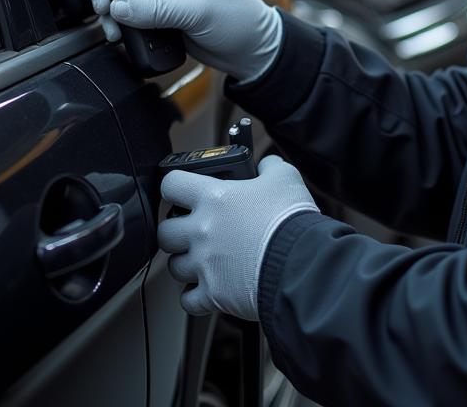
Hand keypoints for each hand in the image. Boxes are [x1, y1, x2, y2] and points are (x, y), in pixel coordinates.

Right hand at [66, 0, 282, 80]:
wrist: (253, 53)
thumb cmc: (240, 19)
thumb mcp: (198, 9)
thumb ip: (157, 8)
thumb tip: (119, 7)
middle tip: (100, 0)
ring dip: (110, 5)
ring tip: (109, 23)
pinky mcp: (161, 13)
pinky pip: (130, 11)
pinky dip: (119, 21)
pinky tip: (118, 32)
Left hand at [157, 155, 318, 319]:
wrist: (301, 263)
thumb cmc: (290, 220)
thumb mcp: (285, 178)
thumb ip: (270, 167)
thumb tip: (267, 165)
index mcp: (213, 198)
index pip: (171, 184)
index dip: (174, 186)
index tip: (180, 191)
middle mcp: (201, 231)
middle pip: (165, 231)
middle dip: (175, 231)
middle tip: (192, 230)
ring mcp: (204, 264)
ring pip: (174, 267)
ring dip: (186, 263)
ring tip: (205, 260)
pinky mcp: (213, 295)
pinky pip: (189, 301)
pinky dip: (196, 297)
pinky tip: (209, 288)